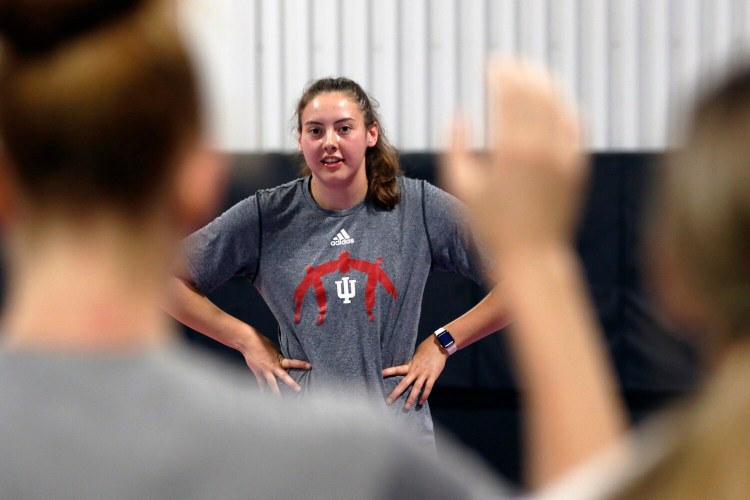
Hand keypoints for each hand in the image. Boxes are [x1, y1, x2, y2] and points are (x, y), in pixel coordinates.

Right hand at [239, 327, 310, 394]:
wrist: (249, 343)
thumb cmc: (262, 342)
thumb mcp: (274, 349)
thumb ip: (279, 357)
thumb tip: (282, 361)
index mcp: (279, 360)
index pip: (293, 362)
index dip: (301, 364)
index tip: (310, 366)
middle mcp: (273, 367)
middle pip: (284, 377)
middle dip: (292, 384)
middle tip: (299, 390)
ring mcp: (265, 371)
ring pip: (272, 384)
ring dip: (277, 393)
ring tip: (281, 400)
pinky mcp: (258, 373)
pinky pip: (261, 384)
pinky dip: (262, 390)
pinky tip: (264, 397)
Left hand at [382, 335, 446, 409]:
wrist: (439, 345)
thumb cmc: (426, 349)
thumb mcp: (416, 355)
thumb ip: (411, 364)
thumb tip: (407, 369)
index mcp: (410, 365)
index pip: (397, 369)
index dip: (388, 372)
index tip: (380, 374)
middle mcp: (415, 371)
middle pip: (404, 383)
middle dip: (396, 393)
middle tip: (388, 401)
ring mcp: (424, 374)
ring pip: (416, 388)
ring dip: (410, 399)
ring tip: (406, 407)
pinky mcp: (433, 376)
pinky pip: (428, 388)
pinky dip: (424, 396)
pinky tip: (421, 403)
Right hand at [443, 59, 587, 264]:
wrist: (532, 257)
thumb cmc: (490, 227)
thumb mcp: (461, 188)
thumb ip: (454, 147)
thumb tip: (458, 115)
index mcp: (510, 151)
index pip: (508, 96)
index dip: (500, 74)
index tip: (492, 64)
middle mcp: (541, 149)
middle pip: (533, 94)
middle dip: (520, 72)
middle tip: (509, 63)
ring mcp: (564, 157)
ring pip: (557, 105)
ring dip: (543, 83)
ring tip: (532, 72)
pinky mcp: (577, 167)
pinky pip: (574, 125)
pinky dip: (564, 107)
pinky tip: (556, 100)